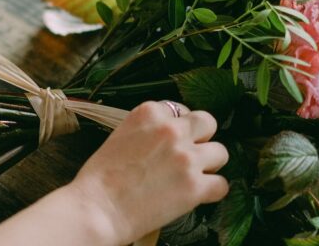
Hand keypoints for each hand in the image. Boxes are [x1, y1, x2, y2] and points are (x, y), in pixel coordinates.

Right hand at [66, 101, 228, 244]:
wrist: (97, 209)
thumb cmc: (100, 179)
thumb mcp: (120, 137)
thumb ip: (146, 131)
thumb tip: (165, 139)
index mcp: (149, 114)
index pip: (179, 109)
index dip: (178, 127)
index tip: (172, 141)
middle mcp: (171, 130)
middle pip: (207, 123)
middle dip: (200, 139)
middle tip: (188, 155)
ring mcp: (186, 157)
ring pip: (221, 152)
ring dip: (209, 165)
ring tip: (192, 177)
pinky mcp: (195, 186)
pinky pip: (222, 184)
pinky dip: (212, 192)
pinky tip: (197, 196)